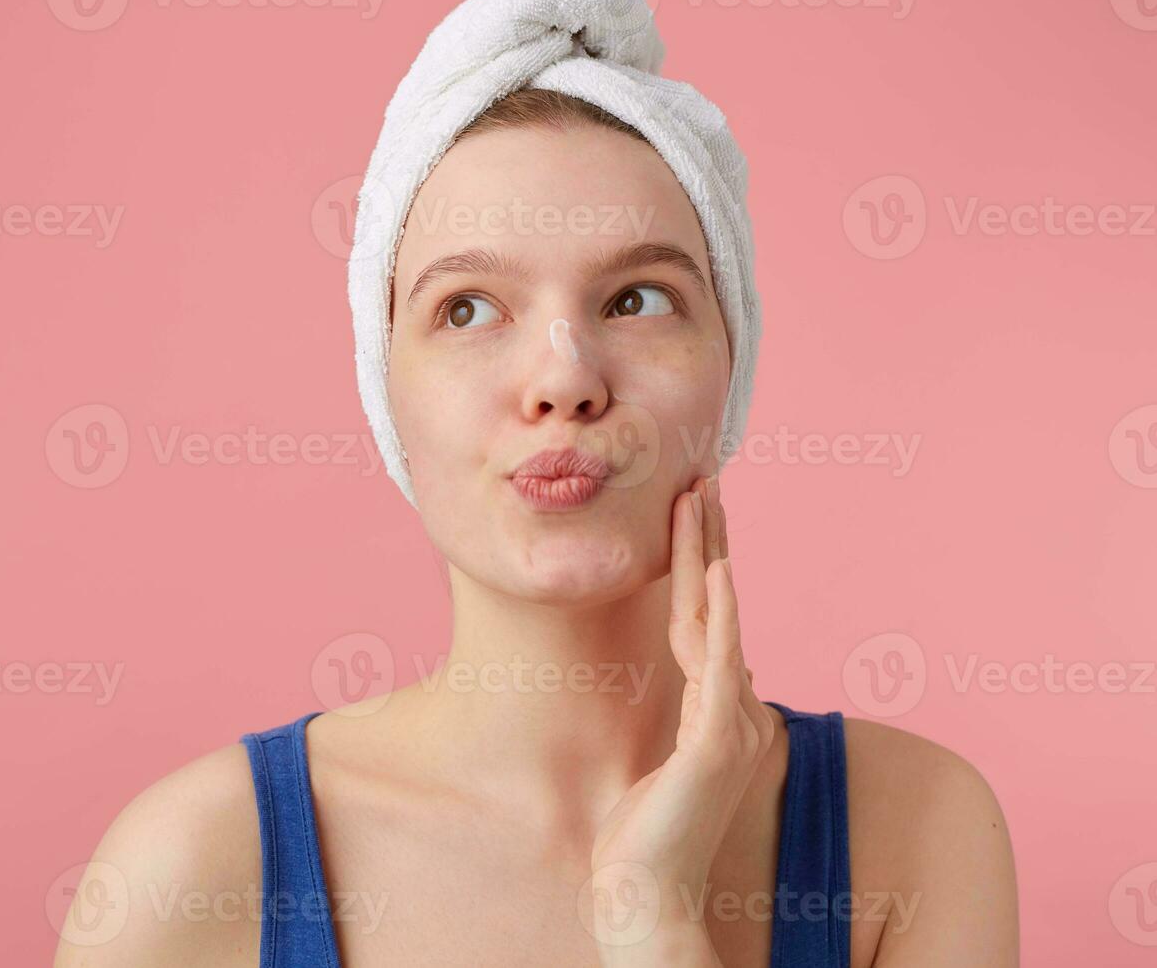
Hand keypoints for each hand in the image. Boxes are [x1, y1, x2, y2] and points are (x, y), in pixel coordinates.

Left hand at [588, 475, 775, 962]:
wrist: (646, 898)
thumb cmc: (641, 839)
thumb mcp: (654, 762)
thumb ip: (675, 720)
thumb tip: (677, 684)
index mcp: (718, 710)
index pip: (708, 618)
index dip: (703, 561)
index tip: (693, 509)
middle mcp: (734, 709)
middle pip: (720, 603)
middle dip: (710, 537)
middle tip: (703, 475)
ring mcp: (730, 723)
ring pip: (719, 618)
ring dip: (710, 552)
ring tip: (701, 495)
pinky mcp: (715, 742)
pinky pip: (720, 661)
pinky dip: (723, 613)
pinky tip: (719, 569)